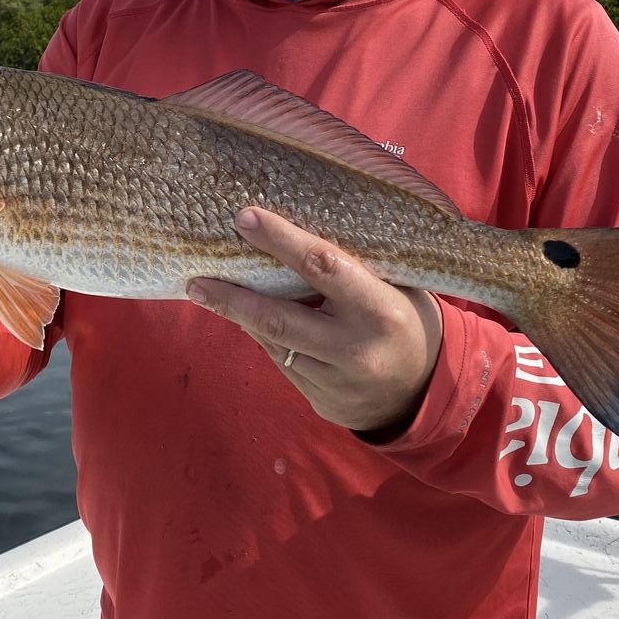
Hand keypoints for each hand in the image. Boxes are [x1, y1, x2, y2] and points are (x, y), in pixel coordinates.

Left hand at [187, 207, 442, 434]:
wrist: (423, 393)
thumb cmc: (406, 320)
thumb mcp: (398, 287)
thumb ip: (355, 266)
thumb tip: (296, 224)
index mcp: (379, 309)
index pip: (322, 266)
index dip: (280, 240)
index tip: (244, 218)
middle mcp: (354, 348)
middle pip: (278, 318)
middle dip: (231, 297)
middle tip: (195, 278)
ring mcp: (335, 381)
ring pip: (273, 342)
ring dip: (238, 315)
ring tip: (207, 290)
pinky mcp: (319, 400)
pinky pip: (280, 362)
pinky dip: (261, 336)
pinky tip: (245, 317)